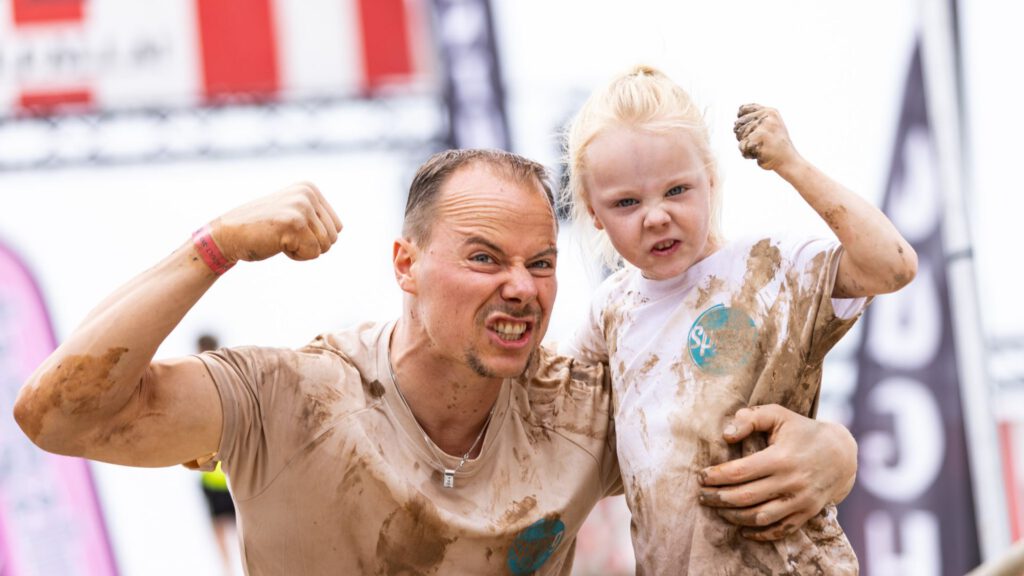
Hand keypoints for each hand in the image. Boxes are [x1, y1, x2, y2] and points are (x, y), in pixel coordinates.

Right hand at [211, 182, 342, 262]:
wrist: (227, 236)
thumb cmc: (260, 230)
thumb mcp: (291, 213)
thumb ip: (315, 216)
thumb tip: (340, 229)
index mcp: (309, 188)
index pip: (337, 227)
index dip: (315, 238)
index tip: (290, 230)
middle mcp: (308, 193)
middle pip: (333, 237)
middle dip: (311, 245)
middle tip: (284, 236)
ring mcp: (301, 206)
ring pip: (324, 246)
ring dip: (302, 250)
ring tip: (279, 238)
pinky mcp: (294, 223)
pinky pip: (312, 253)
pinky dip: (295, 256)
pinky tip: (276, 244)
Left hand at [697, 404, 856, 540]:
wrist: (840, 454)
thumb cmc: (801, 431)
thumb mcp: (778, 415)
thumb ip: (750, 418)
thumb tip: (726, 436)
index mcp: (781, 457)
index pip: (740, 472)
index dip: (716, 476)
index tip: (701, 476)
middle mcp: (791, 482)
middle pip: (745, 497)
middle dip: (718, 498)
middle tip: (702, 496)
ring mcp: (800, 500)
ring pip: (760, 517)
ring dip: (734, 517)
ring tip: (717, 510)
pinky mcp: (807, 513)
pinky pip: (780, 530)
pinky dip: (760, 533)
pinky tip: (743, 530)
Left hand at [733, 104, 798, 170]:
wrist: (788, 161)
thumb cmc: (777, 144)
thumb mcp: (772, 125)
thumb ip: (758, 116)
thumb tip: (739, 110)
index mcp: (770, 112)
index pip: (743, 109)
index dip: (740, 119)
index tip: (744, 127)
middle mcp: (767, 117)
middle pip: (739, 124)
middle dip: (742, 135)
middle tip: (756, 142)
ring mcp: (764, 128)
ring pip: (739, 135)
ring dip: (745, 145)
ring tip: (760, 148)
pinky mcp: (759, 140)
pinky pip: (742, 146)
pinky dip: (747, 153)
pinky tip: (758, 155)